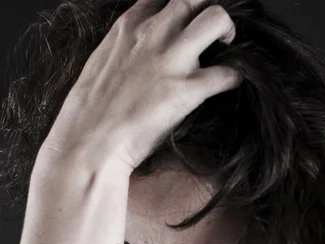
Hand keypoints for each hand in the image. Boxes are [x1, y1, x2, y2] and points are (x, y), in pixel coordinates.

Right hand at [39, 0, 242, 174]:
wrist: (88, 145)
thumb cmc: (88, 116)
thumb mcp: (100, 67)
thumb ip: (123, 52)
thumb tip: (134, 59)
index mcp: (128, 28)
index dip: (178, 11)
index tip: (184, 25)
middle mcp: (151, 35)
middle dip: (207, 12)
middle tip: (213, 34)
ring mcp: (170, 61)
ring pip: (216, 19)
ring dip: (227, 31)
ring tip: (226, 49)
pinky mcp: (186, 91)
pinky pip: (226, 73)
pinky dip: (233, 78)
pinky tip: (229, 85)